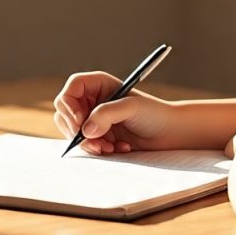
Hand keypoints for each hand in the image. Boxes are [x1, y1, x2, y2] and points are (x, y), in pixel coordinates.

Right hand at [52, 70, 176, 154]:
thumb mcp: (131, 108)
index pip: (72, 88)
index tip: (79, 122)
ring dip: (89, 143)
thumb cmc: (155, 114)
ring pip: (72, 131)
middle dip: (77, 130)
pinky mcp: (98, 136)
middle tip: (95, 142)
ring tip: (111, 147)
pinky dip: (97, 150)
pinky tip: (118, 149)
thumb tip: (85, 129)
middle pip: (65, 112)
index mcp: (99, 84)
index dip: (69, 104)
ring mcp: (93, 119)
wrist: (169, 134)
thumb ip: (106, 114)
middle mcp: (93, 100)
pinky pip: (85, 145)